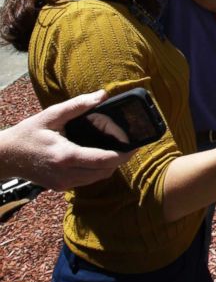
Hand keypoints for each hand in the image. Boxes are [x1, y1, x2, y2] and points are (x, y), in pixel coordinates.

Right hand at [0, 91, 135, 189]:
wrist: (6, 156)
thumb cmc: (29, 133)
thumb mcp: (51, 115)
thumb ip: (78, 105)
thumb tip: (103, 95)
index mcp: (65, 156)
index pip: (104, 160)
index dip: (124, 154)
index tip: (136, 144)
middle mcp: (66, 174)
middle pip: (105, 171)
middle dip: (120, 158)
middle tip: (128, 143)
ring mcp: (63, 183)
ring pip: (98, 178)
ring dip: (109, 165)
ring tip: (115, 148)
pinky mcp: (60, 187)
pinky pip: (87, 180)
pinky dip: (96, 170)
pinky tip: (97, 155)